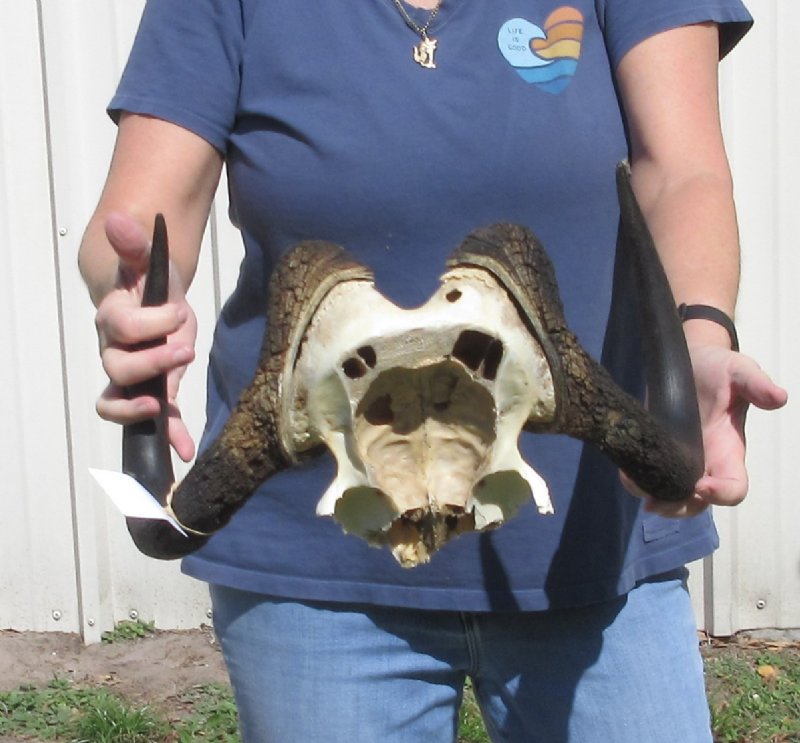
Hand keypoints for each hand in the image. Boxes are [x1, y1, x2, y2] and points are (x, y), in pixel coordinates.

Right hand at [94, 212, 197, 461]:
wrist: (155, 301)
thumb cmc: (150, 282)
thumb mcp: (148, 262)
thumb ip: (134, 246)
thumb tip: (118, 220)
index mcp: (114, 318)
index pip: (122, 326)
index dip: (149, 323)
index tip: (178, 312)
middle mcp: (115, 351)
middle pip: (117, 367)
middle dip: (150, 362)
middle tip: (183, 348)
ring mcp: (131, 376)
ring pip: (117, 400)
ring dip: (139, 409)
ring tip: (161, 409)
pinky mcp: (153, 392)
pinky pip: (155, 420)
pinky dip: (168, 436)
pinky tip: (184, 452)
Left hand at [627, 344, 787, 516]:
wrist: (688, 357)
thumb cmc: (718, 368)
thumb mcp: (739, 371)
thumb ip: (756, 384)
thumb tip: (778, 397)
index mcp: (729, 450)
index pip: (734, 486)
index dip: (721, 493)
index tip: (701, 486)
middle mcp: (705, 461)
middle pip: (698, 502)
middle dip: (679, 507)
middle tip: (657, 503)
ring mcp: (679, 458)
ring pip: (671, 495)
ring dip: (656, 499)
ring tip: (637, 488)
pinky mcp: (656, 449)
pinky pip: (648, 476)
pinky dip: (636, 481)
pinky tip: (627, 475)